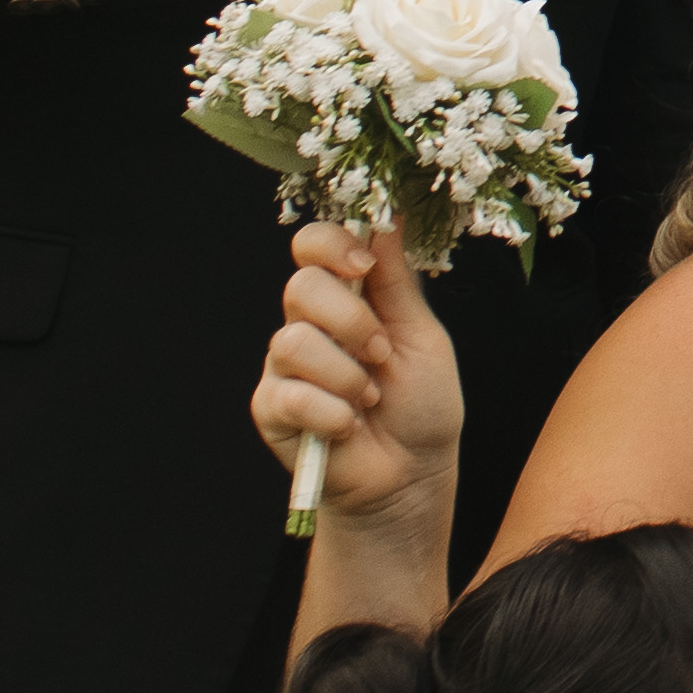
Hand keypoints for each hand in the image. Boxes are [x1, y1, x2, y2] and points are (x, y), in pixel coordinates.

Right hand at [251, 219, 460, 534]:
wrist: (411, 476)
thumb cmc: (421, 405)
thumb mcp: (420, 334)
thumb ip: (397, 280)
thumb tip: (390, 215)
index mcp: (344, 298)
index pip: (312, 246)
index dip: (331, 246)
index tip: (364, 267)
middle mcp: (307, 326)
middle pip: (299, 287)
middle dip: (351, 321)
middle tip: (381, 354)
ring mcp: (284, 368)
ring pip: (293, 341)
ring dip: (346, 374)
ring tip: (370, 397)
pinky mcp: (271, 408)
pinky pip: (288, 393)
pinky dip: (331, 412)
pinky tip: (349, 426)